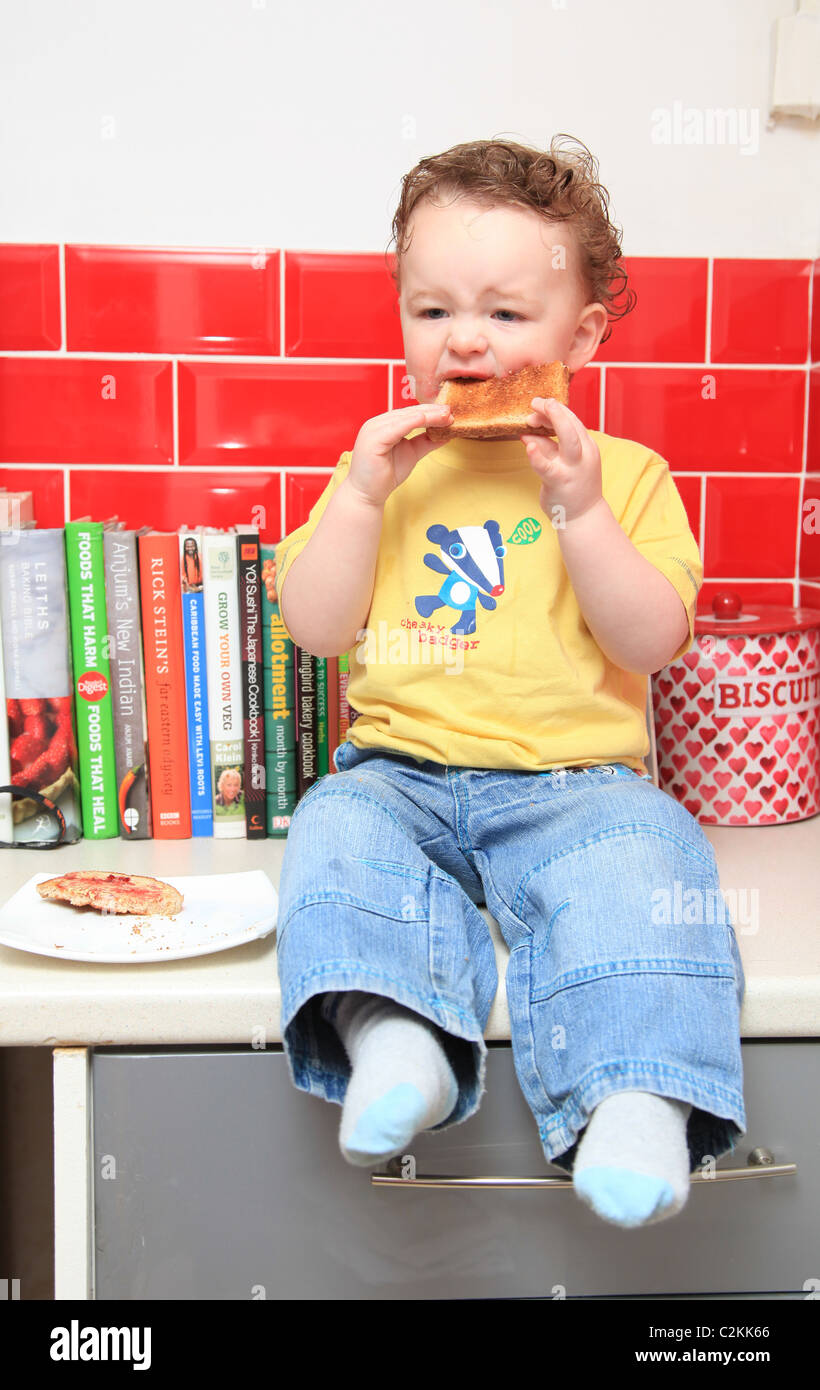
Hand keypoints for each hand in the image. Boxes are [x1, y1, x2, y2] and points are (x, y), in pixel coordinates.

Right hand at [348, 404, 453, 507]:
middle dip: (431, 411)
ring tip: (445, 416)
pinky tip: (427, 420)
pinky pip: (396, 427)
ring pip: (405, 417)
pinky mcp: (373, 439)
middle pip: (408, 412)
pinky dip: (413, 422)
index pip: (409, 413)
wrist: (368, 494)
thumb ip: (426, 441)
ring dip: (427, 415)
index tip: (449, 413)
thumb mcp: (412, 453)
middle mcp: (376, 423)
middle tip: (450, 411)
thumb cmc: (385, 475)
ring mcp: (373, 430)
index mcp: (384, 425)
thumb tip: (446, 433)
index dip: (430, 411)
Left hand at [520, 398, 602, 526]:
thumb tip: (527, 434)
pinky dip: (538, 455)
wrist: (583, 518)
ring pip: (568, 440)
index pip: (572, 421)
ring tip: (532, 415)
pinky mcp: (560, 482)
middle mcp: (583, 455)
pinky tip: (529, 445)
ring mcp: (573, 468)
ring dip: (553, 422)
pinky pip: (547, 467)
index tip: (539, 405)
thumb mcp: (563, 463)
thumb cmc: (573, 487)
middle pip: (573, 425)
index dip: (556, 410)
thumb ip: (547, 447)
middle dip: (555, 410)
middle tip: (537, 402)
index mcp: (586, 446)